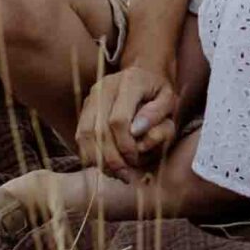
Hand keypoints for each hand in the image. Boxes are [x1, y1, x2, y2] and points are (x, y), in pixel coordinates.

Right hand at [74, 63, 178, 178]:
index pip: (118, 120)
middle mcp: (105, 86)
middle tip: (125, 175)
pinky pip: (80, 134)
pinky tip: (104, 164)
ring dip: (98, 159)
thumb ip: (157, 114)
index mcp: (129, 82)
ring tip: (114, 173)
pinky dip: (89, 154)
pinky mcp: (85, 106)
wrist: (144, 74)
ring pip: (84, 134)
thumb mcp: (169, 99)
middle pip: (99, 130)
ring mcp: (92, 96)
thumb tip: (136, 131)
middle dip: (111, 158)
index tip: (135, 159)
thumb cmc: (159, 92)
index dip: (125, 145)